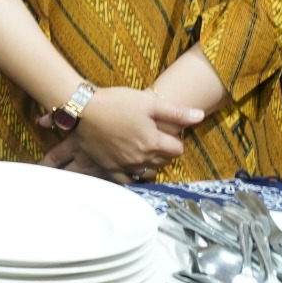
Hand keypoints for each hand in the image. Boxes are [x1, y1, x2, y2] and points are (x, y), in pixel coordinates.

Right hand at [36, 86, 200, 181]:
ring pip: (147, 173)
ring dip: (149, 165)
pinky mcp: (109, 167)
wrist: (81, 108)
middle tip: (156, 141)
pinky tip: (132, 170)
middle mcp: (141, 158)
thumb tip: (200, 115)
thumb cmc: (115, 102)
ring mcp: (124, 165)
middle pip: (163, 162)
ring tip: (144, 154)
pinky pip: (127, 181)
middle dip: (163, 153)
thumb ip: (175, 112)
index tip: (168, 134)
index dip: (175, 141)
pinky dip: (132, 177)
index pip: (177, 150)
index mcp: (153, 142)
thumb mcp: (148, 102)